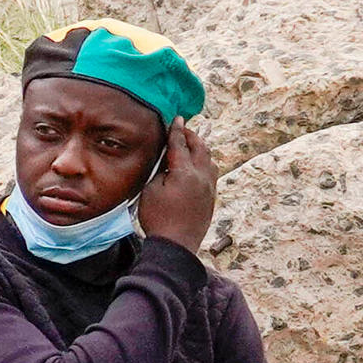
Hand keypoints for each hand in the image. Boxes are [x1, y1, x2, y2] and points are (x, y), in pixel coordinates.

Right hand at [139, 121, 219, 253]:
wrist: (177, 244)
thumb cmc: (158, 218)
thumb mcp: (151, 190)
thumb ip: (161, 171)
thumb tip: (169, 160)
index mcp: (185, 172)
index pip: (180, 144)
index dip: (177, 130)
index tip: (177, 118)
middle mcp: (202, 176)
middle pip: (200, 148)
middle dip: (192, 136)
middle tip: (183, 128)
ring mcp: (209, 187)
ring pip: (209, 159)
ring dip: (201, 148)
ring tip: (191, 145)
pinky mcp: (211, 197)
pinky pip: (211, 172)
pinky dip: (204, 162)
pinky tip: (197, 165)